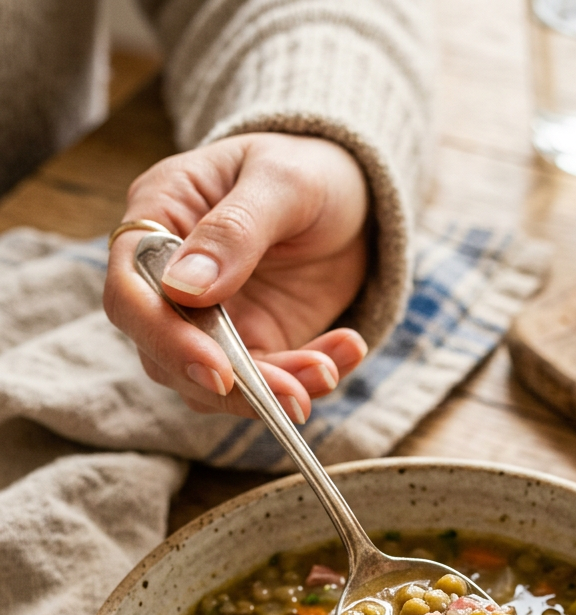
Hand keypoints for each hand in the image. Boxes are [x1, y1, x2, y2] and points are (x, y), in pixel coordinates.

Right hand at [104, 133, 369, 419]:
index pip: (131, 295)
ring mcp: (211, 320)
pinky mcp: (253, 345)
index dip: (166, 339)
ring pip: (215, 383)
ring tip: (328, 371)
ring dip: (272, 391)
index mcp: (160, 219)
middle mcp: (171, 279)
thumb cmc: (308, 167)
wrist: (353, 192)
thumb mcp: (281, 182)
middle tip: (293, 394)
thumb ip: (233, 231)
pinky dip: (307, 378)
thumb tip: (184, 288)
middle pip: (166, 356)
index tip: (218, 370)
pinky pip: (266, 382)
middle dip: (230, 385)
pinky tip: (347, 349)